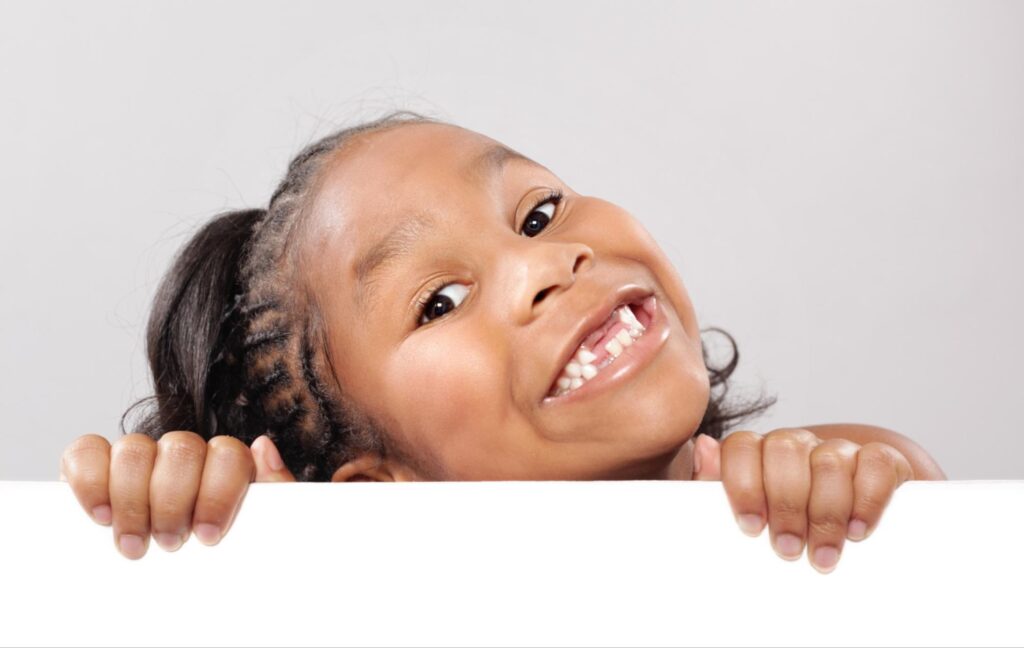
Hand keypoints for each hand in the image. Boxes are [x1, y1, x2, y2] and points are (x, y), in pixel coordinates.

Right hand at [60, 432, 294, 558]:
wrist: (184, 596)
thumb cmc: (225, 558)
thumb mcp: (260, 533)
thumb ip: (274, 490)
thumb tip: (263, 446)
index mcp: (224, 465)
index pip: (227, 453)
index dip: (217, 491)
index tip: (208, 536)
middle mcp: (183, 455)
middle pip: (180, 449)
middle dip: (174, 501)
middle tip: (171, 542)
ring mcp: (139, 458)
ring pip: (135, 448)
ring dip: (133, 500)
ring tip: (135, 543)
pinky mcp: (95, 467)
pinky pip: (86, 451)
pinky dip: (90, 480)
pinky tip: (101, 515)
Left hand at [690, 428, 913, 572]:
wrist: (851, 527)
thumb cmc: (787, 527)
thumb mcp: (748, 516)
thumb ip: (715, 486)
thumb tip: (703, 449)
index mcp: (760, 454)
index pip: (743, 446)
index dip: (744, 484)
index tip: (750, 527)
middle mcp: (798, 445)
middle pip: (784, 450)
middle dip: (786, 504)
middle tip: (787, 550)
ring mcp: (839, 450)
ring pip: (829, 460)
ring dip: (825, 513)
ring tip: (822, 555)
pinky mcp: (883, 461)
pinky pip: (876, 463)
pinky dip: (867, 499)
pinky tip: (858, 530)